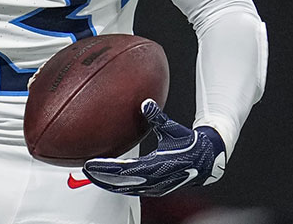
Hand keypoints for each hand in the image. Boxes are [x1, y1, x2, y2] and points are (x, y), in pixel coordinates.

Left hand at [82, 100, 225, 196]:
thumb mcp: (173, 129)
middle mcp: (154, 180)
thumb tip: (145, 103)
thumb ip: (158, 117)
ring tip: (91, 174)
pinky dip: (118, 185)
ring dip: (108, 182)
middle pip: (122, 182)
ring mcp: (154, 187)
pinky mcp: (154, 188)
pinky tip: (107, 180)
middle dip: (102, 177)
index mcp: (157, 166)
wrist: (206, 161)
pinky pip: (132, 189)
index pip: (126, 169)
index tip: (92, 163)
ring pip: (125, 188)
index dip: (107, 168)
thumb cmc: (189, 144)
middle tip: (86, 168)